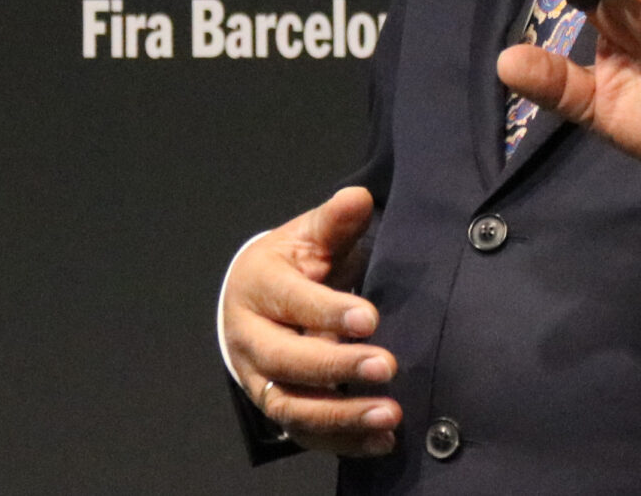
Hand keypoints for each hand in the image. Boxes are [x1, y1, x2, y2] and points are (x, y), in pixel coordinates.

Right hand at [221, 187, 399, 455]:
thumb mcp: (311, 234)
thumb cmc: (294, 262)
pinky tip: (383, 440)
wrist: (260, 300)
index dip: (328, 310)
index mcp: (256, 287)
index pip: (290, 301)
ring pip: (293, 408)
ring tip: (390, 414)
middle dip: (336, 367)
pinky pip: (307, 435)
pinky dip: (344, 442)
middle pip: (286, 361)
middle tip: (387, 366)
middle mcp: (250, 339)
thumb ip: (336, 221)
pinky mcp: (279, 408)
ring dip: (342, 417)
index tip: (370, 319)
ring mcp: (260, 380)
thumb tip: (358, 199)